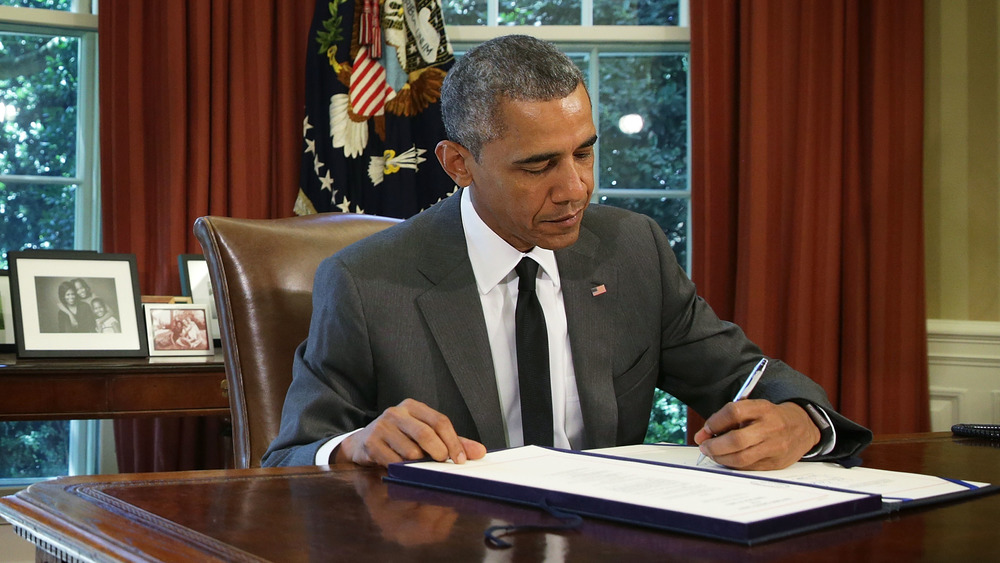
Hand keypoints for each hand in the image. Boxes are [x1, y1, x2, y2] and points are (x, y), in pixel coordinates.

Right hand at [335, 398, 486, 467]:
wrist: (363, 442)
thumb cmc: (400, 438)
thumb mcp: (426, 434)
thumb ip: (452, 441)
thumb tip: (479, 452)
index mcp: (413, 406)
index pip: (439, 421)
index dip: (453, 441)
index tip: (460, 459)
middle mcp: (396, 413)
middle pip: (426, 433)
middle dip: (439, 452)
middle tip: (444, 464)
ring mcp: (382, 427)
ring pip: (410, 450)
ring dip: (419, 463)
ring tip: (419, 465)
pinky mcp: (371, 443)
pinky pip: (393, 461)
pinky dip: (402, 468)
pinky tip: (402, 468)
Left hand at [693, 400, 819, 469]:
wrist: (802, 427)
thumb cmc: (769, 417)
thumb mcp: (751, 409)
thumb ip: (725, 419)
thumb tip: (701, 436)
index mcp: (762, 408)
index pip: (733, 412)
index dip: (714, 422)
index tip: (706, 430)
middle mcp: (770, 427)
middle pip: (736, 440)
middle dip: (714, 446)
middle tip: (705, 447)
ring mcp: (774, 447)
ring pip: (741, 458)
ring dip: (720, 458)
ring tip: (713, 454)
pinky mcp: (776, 463)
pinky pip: (748, 467)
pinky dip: (733, 465)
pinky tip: (727, 459)